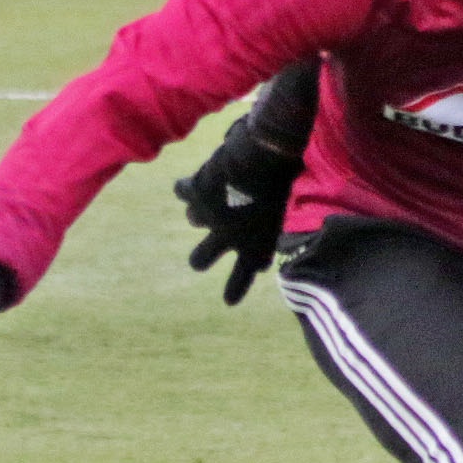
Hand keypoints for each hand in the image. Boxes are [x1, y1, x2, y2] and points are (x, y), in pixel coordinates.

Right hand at [172, 112, 304, 305]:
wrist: (262, 161)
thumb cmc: (281, 181)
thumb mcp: (279, 210)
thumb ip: (265, 228)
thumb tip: (261, 252)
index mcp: (256, 243)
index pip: (245, 274)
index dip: (236, 287)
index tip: (229, 301)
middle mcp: (228, 237)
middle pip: (200, 259)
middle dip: (200, 259)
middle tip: (199, 262)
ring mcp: (209, 217)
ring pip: (193, 219)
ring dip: (201, 208)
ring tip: (216, 191)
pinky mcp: (194, 194)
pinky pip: (182, 191)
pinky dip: (187, 185)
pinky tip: (195, 177)